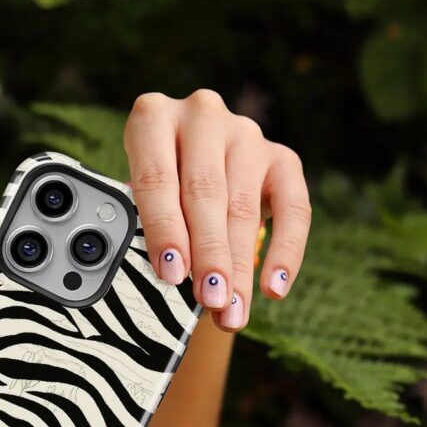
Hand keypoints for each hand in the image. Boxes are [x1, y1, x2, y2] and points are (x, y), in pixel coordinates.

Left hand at [124, 90, 310, 330]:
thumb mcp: (134, 196)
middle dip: (208, 255)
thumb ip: (137, 225)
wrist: (190, 162)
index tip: (171, 275)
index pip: (158, 177)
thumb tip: (152, 278)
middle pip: (205, 194)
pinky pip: (292, 208)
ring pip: (244, 207)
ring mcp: (245, 133)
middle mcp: (202, 116)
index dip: (165, 229)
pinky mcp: (281, 156)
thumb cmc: (153, 190)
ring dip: (239, 267)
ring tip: (232, 311)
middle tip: (210, 301)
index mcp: (153, 118)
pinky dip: (285, 252)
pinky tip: (274, 288)